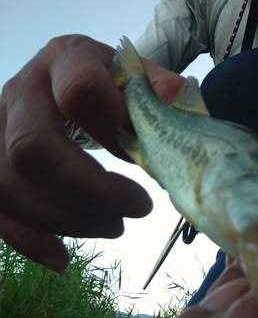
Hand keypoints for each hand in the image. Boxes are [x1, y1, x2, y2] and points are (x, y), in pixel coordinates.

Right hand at [0, 35, 183, 271]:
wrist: (62, 77)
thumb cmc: (105, 83)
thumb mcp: (133, 75)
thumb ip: (158, 89)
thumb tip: (180, 106)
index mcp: (65, 59)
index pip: (81, 92)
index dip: (115, 132)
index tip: (146, 161)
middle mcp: (22, 90)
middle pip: (32, 147)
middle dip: (89, 189)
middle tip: (137, 209)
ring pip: (9, 185)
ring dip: (65, 219)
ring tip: (114, 228)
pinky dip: (29, 240)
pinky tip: (62, 259)